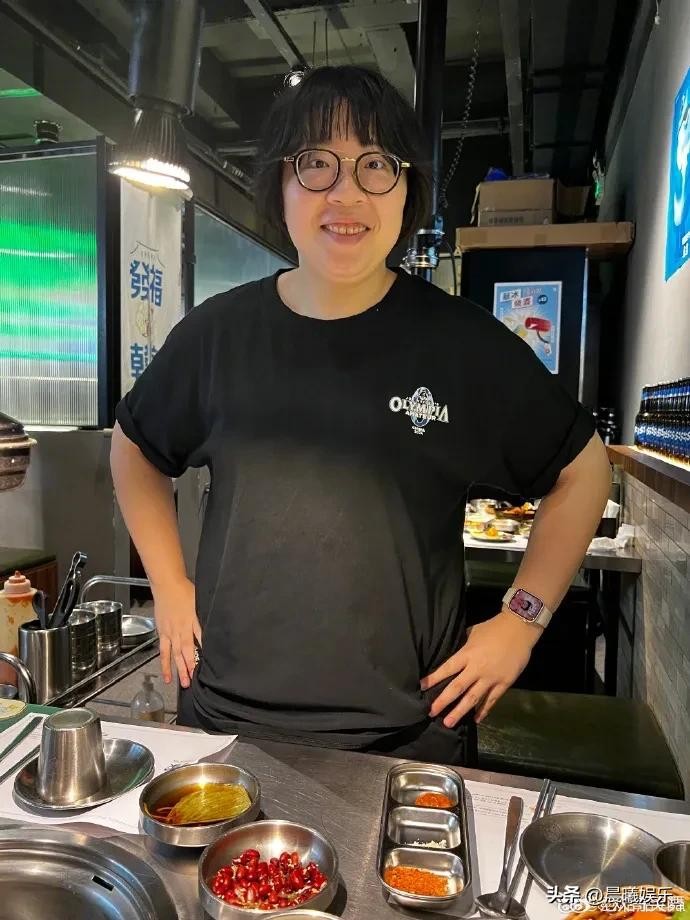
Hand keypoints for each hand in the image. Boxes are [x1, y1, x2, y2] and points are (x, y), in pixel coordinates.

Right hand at [152, 576, 201, 688]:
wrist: (167, 586)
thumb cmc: (186, 592)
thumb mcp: (200, 603)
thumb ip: (204, 618)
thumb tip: (215, 627)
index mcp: (194, 621)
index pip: (201, 640)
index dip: (205, 653)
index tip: (210, 666)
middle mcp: (182, 629)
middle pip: (188, 651)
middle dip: (192, 667)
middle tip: (196, 682)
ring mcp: (171, 633)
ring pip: (176, 655)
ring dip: (180, 669)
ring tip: (184, 684)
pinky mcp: (163, 634)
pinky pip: (164, 652)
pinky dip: (165, 664)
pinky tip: (167, 676)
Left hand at [420, 610, 539, 726]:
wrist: (519, 629)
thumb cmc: (493, 628)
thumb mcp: (473, 633)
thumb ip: (463, 646)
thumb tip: (452, 655)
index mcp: (467, 654)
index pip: (447, 669)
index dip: (434, 678)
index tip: (422, 687)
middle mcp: (477, 668)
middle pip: (457, 688)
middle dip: (443, 701)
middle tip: (431, 712)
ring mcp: (491, 678)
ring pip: (473, 698)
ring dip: (459, 711)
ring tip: (448, 723)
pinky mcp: (504, 683)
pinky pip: (491, 700)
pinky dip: (483, 711)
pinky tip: (475, 720)